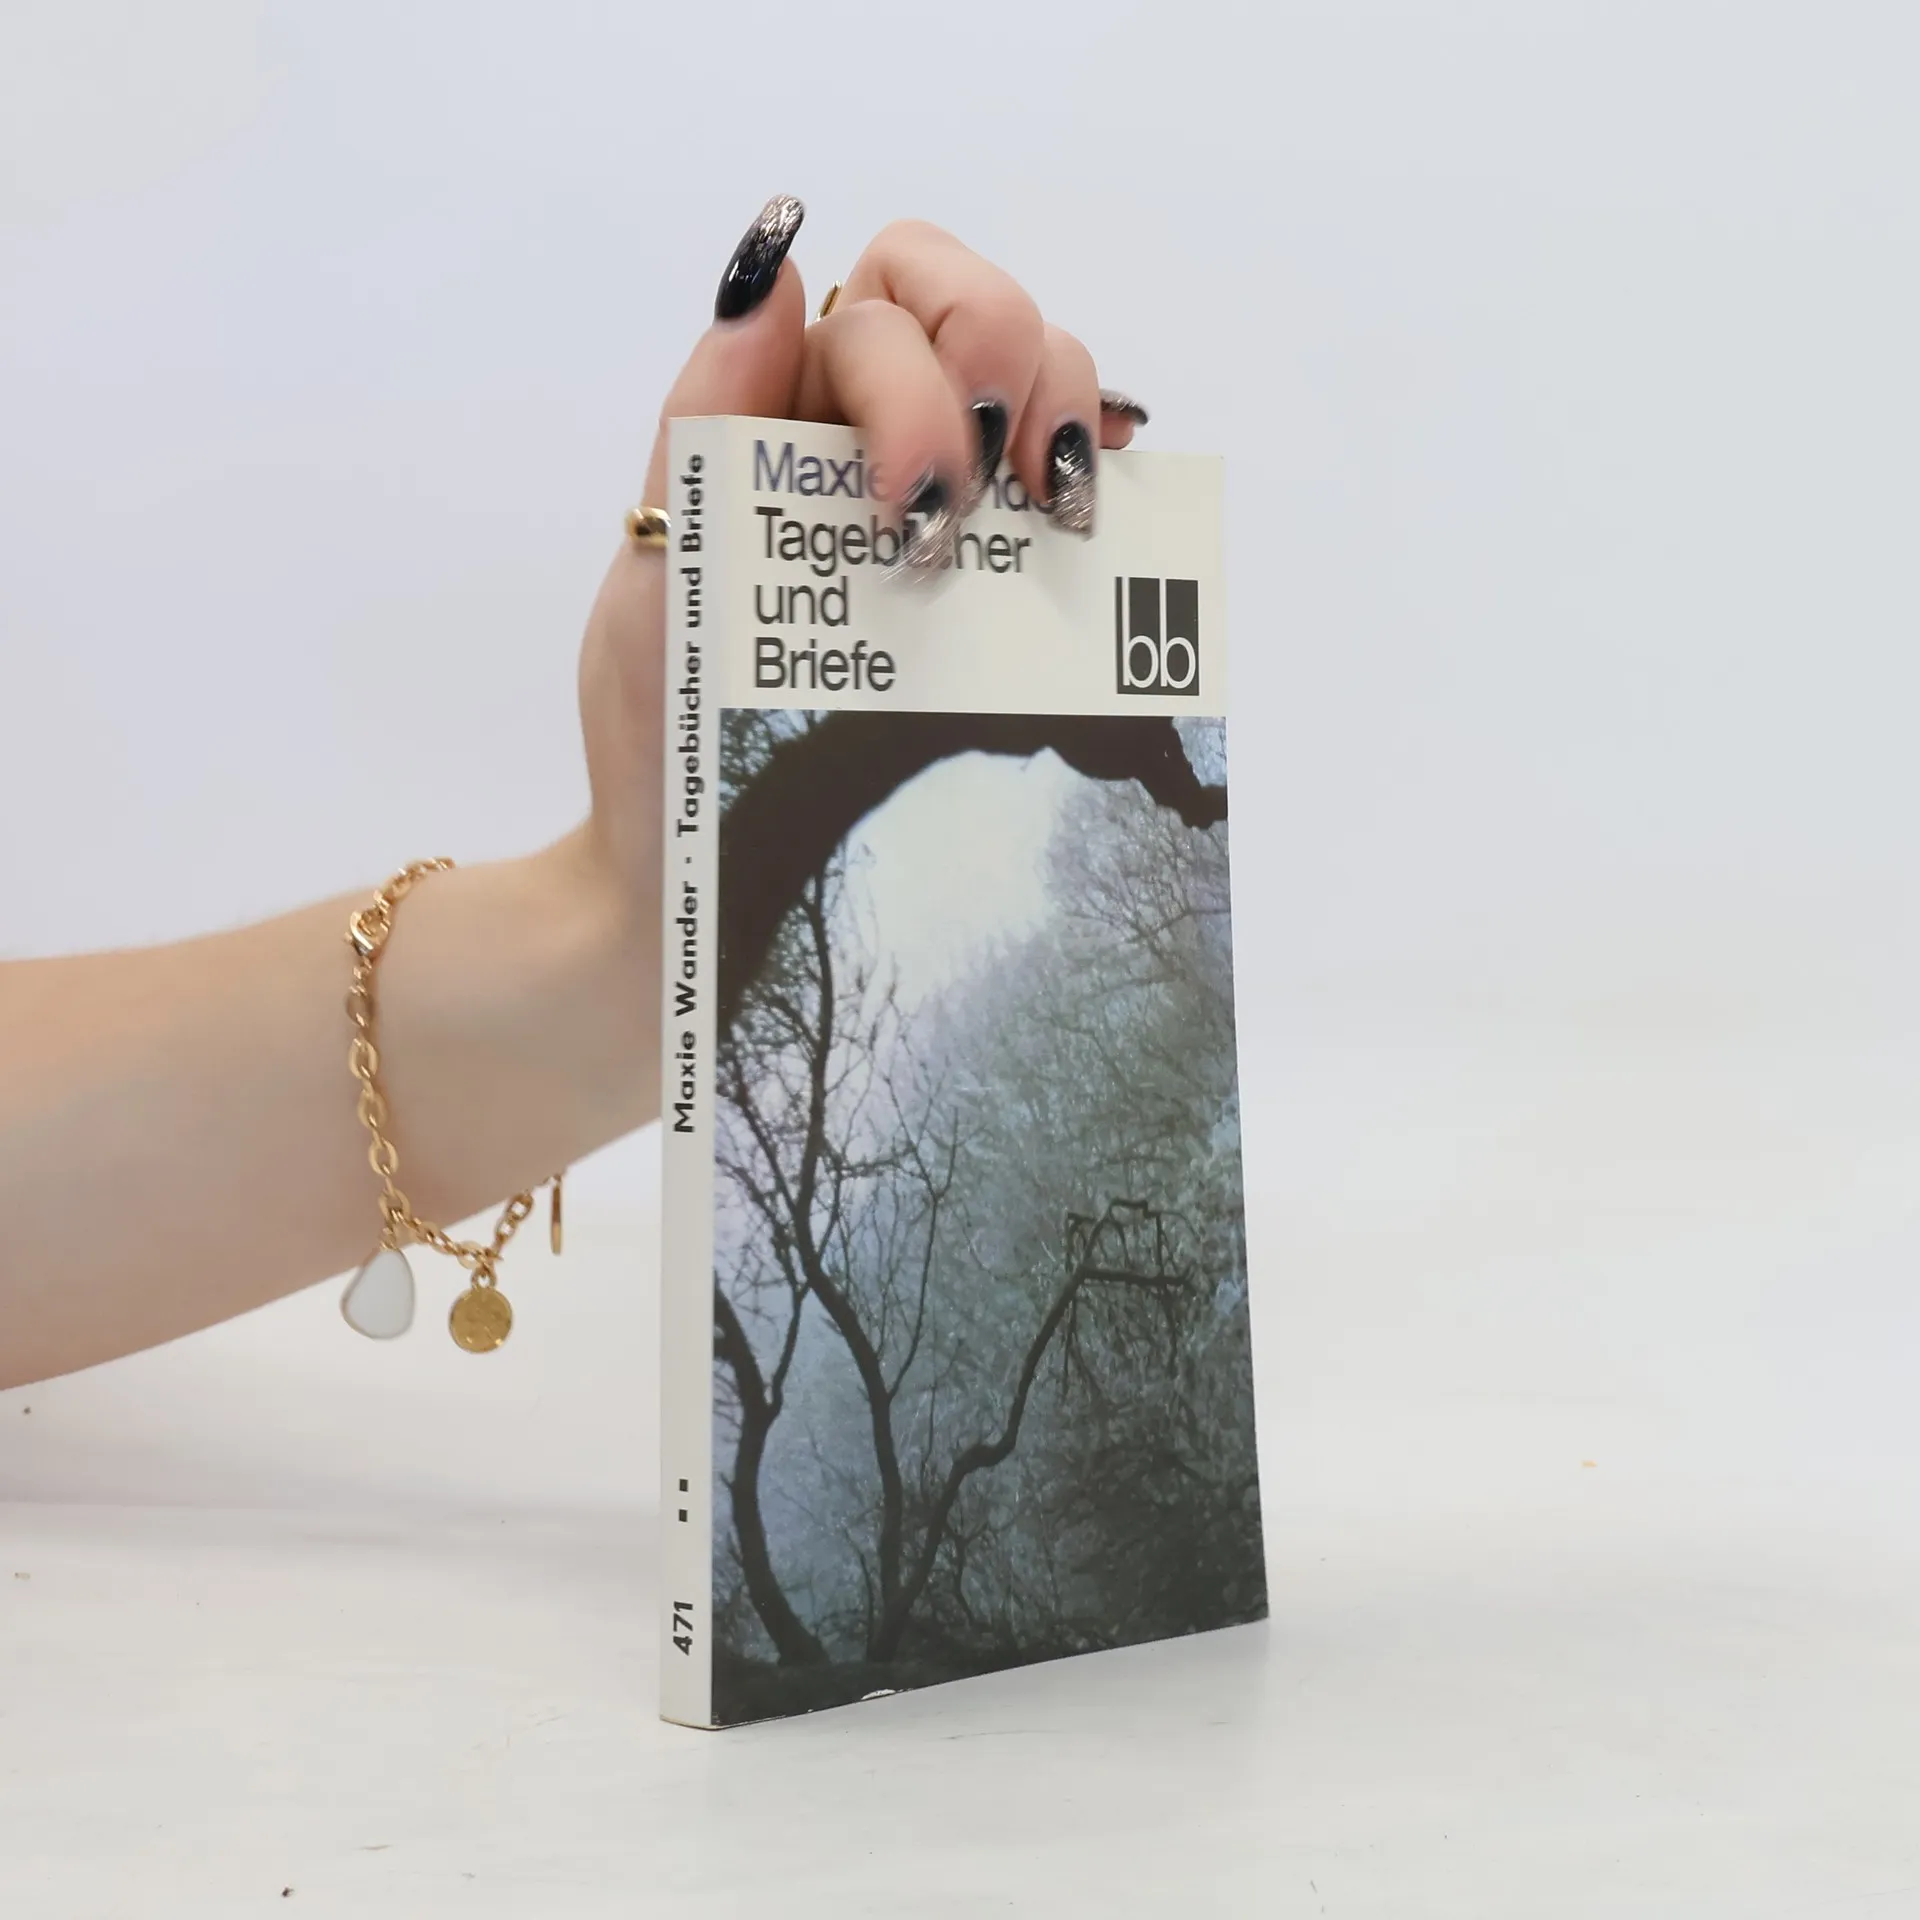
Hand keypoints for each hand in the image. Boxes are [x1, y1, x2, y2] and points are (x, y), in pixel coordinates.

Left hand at [570, 198, 1145, 921]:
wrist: (697, 884)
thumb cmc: (659, 744)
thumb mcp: (655, 581)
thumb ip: (706, 422)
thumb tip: (775, 265)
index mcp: (773, 421)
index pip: (880, 304)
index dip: (919, 373)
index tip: (918, 509)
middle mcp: (860, 440)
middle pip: (970, 310)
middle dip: (1005, 368)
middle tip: (984, 507)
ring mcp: (939, 507)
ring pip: (1033, 376)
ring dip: (1060, 412)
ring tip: (1058, 519)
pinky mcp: (987, 585)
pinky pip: (1061, 483)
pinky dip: (1099, 464)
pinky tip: (1102, 499)